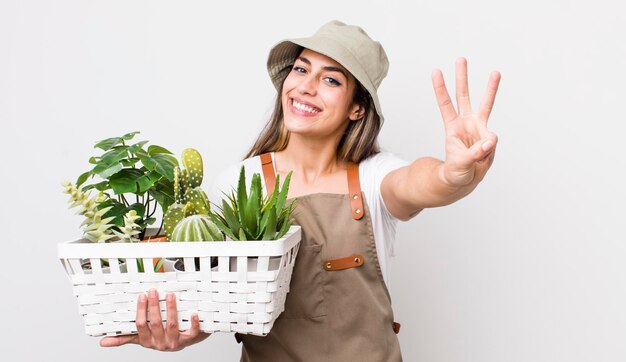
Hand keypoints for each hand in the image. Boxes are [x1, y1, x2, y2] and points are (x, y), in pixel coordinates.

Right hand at [100, 289, 209, 350]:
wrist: (185, 341)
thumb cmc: (161, 336)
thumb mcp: (142, 338)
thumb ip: (125, 338)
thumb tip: (103, 342)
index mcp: (147, 341)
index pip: (141, 326)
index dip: (141, 311)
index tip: (142, 296)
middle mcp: (161, 343)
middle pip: (156, 323)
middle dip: (154, 306)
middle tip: (153, 291)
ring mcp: (175, 342)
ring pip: (172, 325)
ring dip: (171, 309)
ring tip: (170, 295)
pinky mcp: (189, 339)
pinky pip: (193, 332)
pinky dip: (193, 323)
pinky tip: (193, 312)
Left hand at [432, 58, 500, 186]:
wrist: (465, 180)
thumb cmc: (457, 171)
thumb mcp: (460, 164)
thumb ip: (475, 153)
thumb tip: (490, 140)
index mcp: (453, 127)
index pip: (445, 104)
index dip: (440, 88)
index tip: (436, 71)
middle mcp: (465, 123)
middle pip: (463, 96)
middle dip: (462, 78)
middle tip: (460, 59)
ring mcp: (478, 128)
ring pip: (486, 105)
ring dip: (490, 89)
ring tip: (495, 72)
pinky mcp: (489, 138)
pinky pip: (492, 138)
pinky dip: (489, 148)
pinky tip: (483, 155)